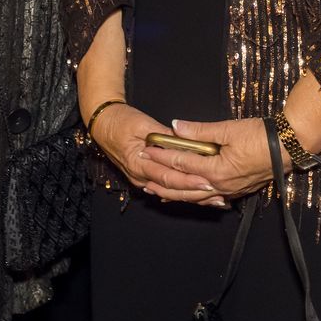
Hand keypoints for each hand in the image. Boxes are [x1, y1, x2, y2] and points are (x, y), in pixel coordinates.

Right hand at [87, 102, 223, 205]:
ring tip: (213, 199)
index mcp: (138, 163)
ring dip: (192, 196)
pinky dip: (182, 191)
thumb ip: (162, 135)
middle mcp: (140, 176)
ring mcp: (141, 179)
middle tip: (218, 195)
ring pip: (170, 192)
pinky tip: (197, 195)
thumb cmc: (120, 121)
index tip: (207, 181)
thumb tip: (182, 140)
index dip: (189, 180)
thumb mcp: (142, 123)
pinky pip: (165, 187)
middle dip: (195, 193)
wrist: (102, 124)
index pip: (168, 176)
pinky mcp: (144, 177)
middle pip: (172, 188)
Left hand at [139, 117, 272, 204]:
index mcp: (218, 170)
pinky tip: (187, 195)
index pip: (182, 164)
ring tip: (157, 192)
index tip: (146, 150)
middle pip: (185, 188)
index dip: (162, 157)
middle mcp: (221, 186)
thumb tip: (176, 126)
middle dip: (163, 182)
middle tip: (143, 177)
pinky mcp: (236, 191)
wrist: (289, 146)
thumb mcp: (229, 129)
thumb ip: (200, 130)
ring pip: (196, 197)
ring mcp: (230, 191)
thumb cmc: (262, 136)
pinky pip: (209, 198)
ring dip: (176, 194)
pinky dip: (194, 197)